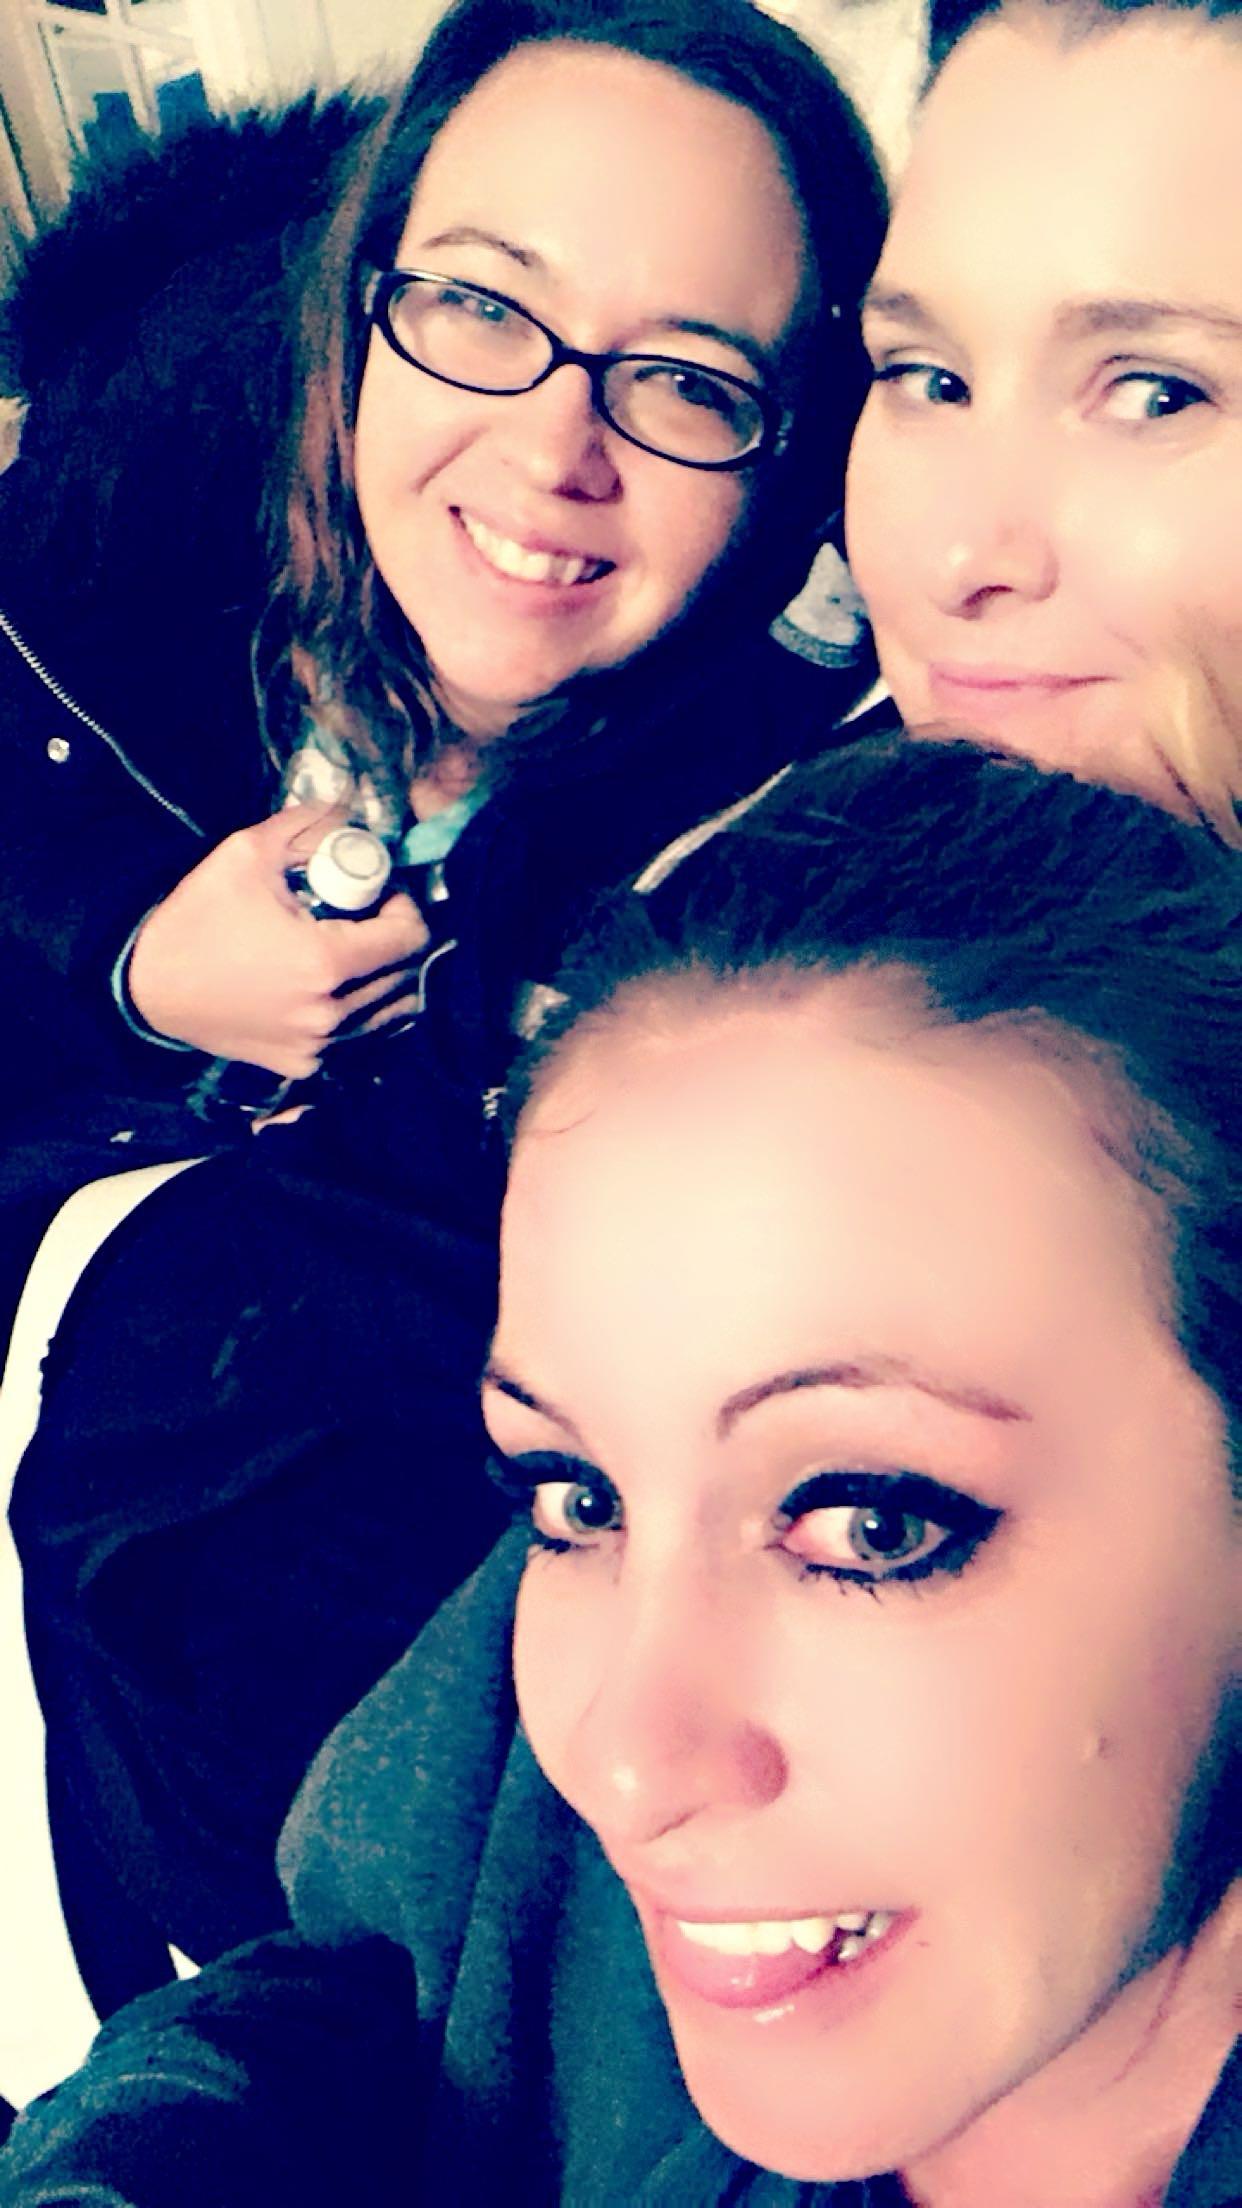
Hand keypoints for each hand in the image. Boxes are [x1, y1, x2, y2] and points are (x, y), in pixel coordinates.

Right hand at [126, 804, 429, 1077]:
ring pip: (384, 1011)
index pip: (410, 938)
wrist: (146, 986)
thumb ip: (308, 826)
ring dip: (378, 978)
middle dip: (392, 940)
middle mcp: (330, 1012)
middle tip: (364, 917)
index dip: (404, 908)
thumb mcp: (246, 853)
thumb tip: (350, 810)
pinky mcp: (301, 1064)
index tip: (381, 894)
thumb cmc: (196, 918)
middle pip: (401, 975)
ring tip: (348, 951)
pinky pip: (354, 1039)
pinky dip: (354, 1012)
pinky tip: (327, 987)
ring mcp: (317, 1046)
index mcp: (325, 962)